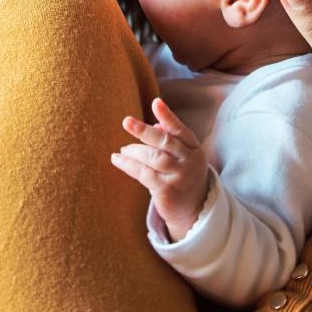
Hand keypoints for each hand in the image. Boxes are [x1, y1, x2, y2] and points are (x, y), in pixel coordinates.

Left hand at [110, 98, 208, 239]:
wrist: (193, 209)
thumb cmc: (183, 175)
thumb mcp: (182, 156)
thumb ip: (170, 140)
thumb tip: (154, 124)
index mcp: (194, 149)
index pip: (180, 130)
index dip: (168, 116)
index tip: (155, 102)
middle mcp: (190, 161)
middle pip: (165, 142)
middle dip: (144, 131)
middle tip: (126, 122)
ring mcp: (179, 177)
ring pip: (153, 158)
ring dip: (134, 151)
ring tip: (123, 149)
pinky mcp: (167, 191)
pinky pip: (144, 173)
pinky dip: (128, 165)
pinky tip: (118, 159)